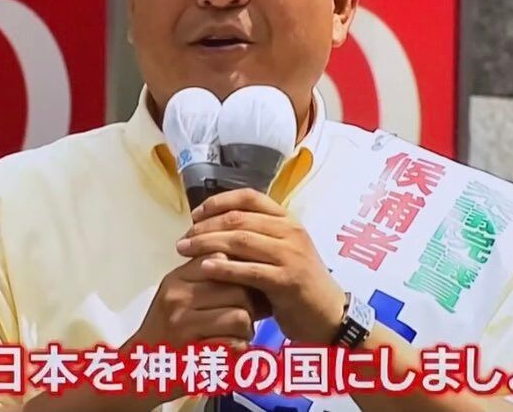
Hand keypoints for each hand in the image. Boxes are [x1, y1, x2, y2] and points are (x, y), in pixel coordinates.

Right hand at [130, 253, 267, 351]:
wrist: (142, 369)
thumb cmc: (167, 329)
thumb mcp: (179, 294)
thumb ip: (207, 276)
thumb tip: (250, 264)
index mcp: (177, 280)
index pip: (222, 259)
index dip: (241, 274)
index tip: (244, 288)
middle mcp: (178, 298)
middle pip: (238, 289)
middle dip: (251, 307)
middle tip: (244, 319)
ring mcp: (184, 325)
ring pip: (240, 317)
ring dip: (247, 330)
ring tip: (237, 335)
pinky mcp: (193, 352)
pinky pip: (234, 344)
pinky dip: (240, 349)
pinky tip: (231, 350)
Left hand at [177, 188, 345, 343]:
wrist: (329, 314)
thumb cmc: (298, 282)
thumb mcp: (281, 251)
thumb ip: (256, 237)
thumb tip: (214, 228)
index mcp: (287, 220)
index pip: (249, 197)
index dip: (218, 202)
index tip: (196, 214)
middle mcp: (290, 231)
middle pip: (239, 218)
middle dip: (205, 226)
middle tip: (183, 237)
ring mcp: (290, 255)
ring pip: (241, 240)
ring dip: (207, 243)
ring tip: (184, 249)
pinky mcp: (287, 280)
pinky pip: (249, 270)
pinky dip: (224, 268)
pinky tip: (204, 267)